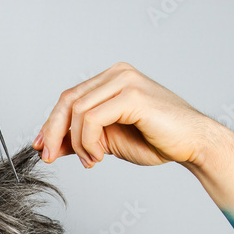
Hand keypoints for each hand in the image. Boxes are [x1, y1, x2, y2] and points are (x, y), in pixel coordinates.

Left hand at [33, 62, 225, 169]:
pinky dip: (88, 141)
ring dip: (77, 143)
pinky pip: (92, 118)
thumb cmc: (156, 141)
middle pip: (68, 100)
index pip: (69, 98)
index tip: (40, 147)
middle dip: (52, 132)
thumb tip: (49, 146)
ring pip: (77, 111)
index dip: (50, 123)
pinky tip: (99, 155)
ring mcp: (125, 81)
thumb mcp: (107, 141)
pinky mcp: (132, 95)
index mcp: (111, 79)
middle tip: (48, 156)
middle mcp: (117, 74)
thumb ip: (80, 139)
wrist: (192, 145)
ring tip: (92, 160)